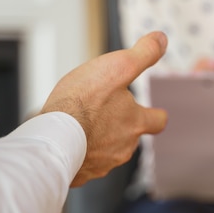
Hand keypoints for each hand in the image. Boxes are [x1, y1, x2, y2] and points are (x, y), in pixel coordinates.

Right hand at [41, 32, 168, 186]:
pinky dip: (80, 153)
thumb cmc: (82, 103)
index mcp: (135, 123)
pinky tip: (67, 142)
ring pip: (107, 151)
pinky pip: (85, 164)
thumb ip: (142, 54)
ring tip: (82, 125)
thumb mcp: (117, 67)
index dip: (156, 114)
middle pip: (130, 137)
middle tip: (105, 113)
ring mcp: (102, 164)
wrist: (52, 139)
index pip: (158, 121)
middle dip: (121, 126)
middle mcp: (123, 148)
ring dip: (99, 140)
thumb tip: (161, 38)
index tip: (153, 111)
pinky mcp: (81, 174)